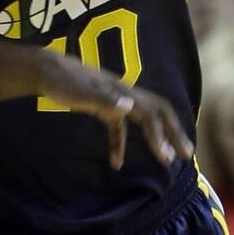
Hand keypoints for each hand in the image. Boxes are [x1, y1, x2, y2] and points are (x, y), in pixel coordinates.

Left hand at [40, 56, 194, 169]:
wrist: (46, 70)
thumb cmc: (62, 81)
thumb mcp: (81, 92)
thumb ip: (105, 99)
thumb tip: (129, 106)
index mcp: (122, 91)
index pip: (151, 114)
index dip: (161, 136)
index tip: (167, 158)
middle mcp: (124, 94)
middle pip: (158, 113)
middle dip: (173, 133)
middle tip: (187, 155)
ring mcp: (114, 101)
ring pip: (144, 119)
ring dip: (157, 138)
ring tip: (167, 159)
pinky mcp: (102, 108)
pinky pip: (118, 129)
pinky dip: (120, 145)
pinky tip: (116, 164)